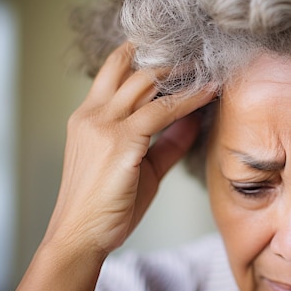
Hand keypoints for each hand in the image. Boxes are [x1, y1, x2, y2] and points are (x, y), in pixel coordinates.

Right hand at [46, 43, 215, 254]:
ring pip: (146, 82)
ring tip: (209, 65)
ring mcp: (103, 125)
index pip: (115, 73)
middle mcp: (92, 114)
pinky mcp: (119, 141)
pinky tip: (209, 93)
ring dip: (181, 72)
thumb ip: (168, 142)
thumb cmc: (109, 206)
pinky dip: (189, 99)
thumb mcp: (144, 167)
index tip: (179, 53)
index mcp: (89, 117)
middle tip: (198, 52)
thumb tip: (194, 121)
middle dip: (166, 56)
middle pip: (128, 67)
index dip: (145, 58)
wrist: (81, 237)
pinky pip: (161, 111)